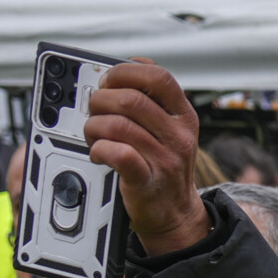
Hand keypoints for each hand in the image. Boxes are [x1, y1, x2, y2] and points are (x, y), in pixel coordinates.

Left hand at [84, 60, 208, 256]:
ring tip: (93, 135)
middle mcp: (178, 136)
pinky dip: (99, 149)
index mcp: (183, 116)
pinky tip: (99, 153)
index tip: (108, 80)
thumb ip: (154, 98)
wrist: (176, 214)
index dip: (126, 72)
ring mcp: (165, 160)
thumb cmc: (165, 167)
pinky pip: (118, 154)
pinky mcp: (146, 181)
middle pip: (131, 99)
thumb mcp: (170, 128)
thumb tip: (132, 63)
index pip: (159, 77)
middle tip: (94, 111)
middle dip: (101, 100)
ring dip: (94, 126)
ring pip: (118, 125)